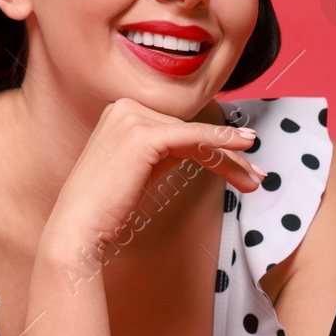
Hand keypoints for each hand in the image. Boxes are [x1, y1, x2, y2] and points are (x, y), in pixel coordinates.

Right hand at [43, 97, 262, 253]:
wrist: (78, 228)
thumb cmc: (107, 207)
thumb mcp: (142, 169)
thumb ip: (166, 150)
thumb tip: (203, 145)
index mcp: (122, 112)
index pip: (179, 128)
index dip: (214, 147)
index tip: (243, 166)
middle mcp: (125, 107)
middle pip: (190, 131)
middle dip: (227, 156)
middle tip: (256, 175)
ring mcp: (132, 118)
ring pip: (196, 137)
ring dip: (231, 158)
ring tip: (255, 179)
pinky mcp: (142, 135)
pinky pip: (192, 138)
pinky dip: (221, 142)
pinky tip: (244, 146)